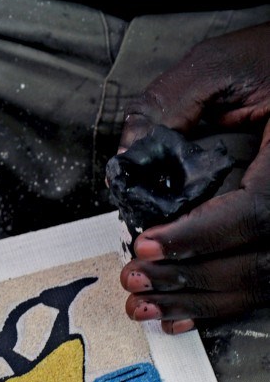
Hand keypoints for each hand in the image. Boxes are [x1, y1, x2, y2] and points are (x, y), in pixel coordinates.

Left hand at [117, 22, 269, 333]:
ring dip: (194, 302)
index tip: (145, 245)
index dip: (196, 238)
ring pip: (255, 284)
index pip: (254, 214)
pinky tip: (179, 316)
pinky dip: (216, 307)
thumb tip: (125, 158)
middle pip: (253, 264)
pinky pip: (259, 286)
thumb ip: (170, 105)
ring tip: (143, 305)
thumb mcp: (222, 65)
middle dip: (185, 278)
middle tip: (133, 279)